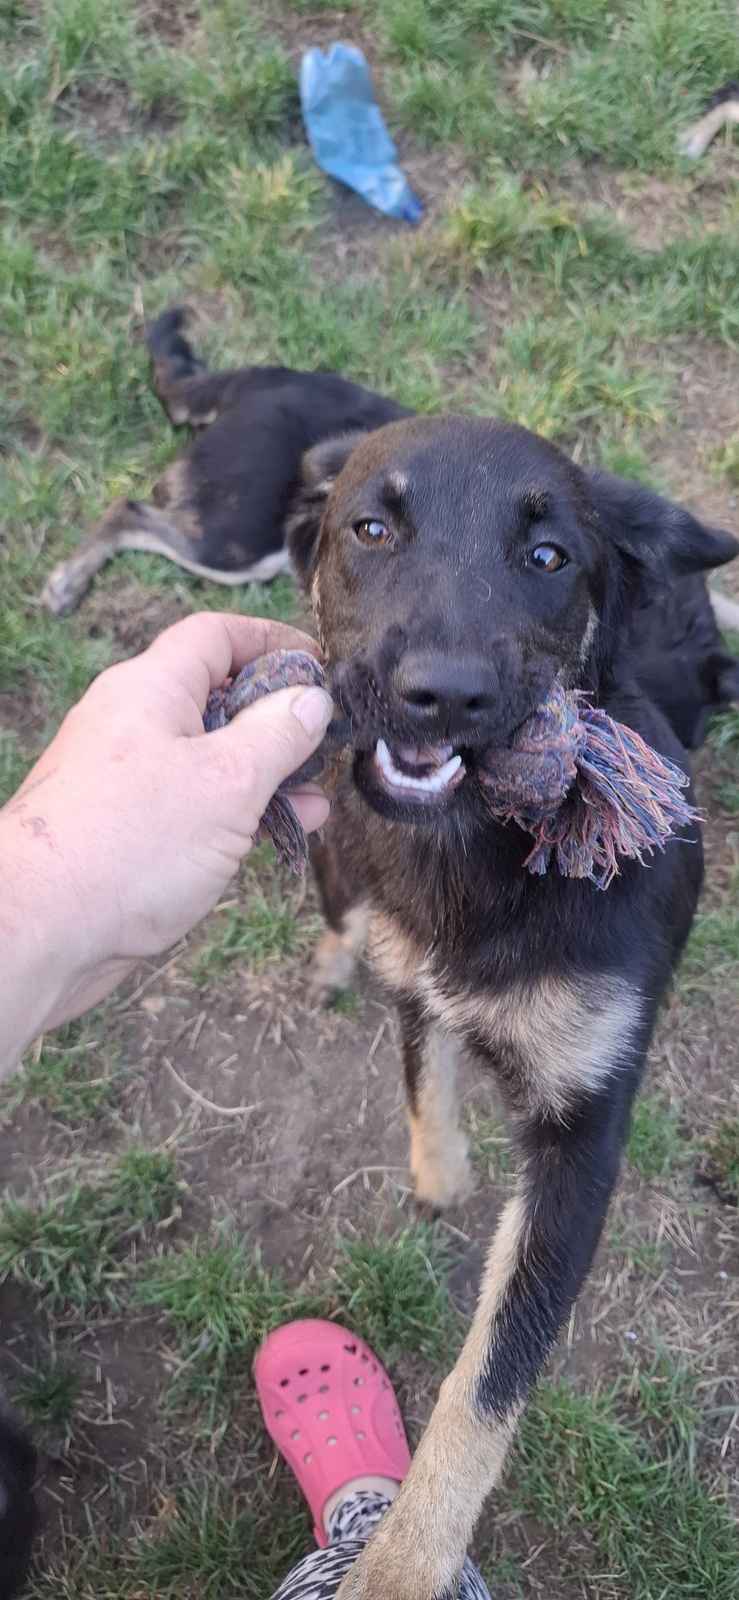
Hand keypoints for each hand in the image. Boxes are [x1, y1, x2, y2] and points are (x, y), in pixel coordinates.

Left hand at [0, 613, 332, 1066]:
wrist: (41, 929)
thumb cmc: (129, 845)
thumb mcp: (229, 781)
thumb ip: (277, 734)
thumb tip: (310, 700)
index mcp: (150, 688)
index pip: (216, 636)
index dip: (271, 640)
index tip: (319, 665)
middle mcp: (130, 721)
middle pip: (214, 698)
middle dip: (275, 722)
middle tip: (322, 747)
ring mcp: (121, 775)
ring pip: (205, 757)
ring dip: (262, 776)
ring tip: (312, 807)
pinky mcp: (120, 825)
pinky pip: (187, 802)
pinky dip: (231, 812)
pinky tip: (270, 838)